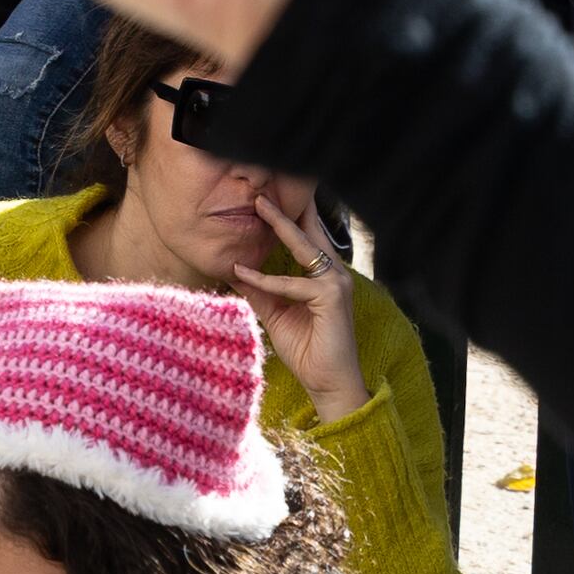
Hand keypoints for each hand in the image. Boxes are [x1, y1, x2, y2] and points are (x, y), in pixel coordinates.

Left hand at [227, 180, 369, 422]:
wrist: (328, 384)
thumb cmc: (307, 351)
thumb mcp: (276, 315)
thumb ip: (261, 292)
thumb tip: (237, 272)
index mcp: (324, 277)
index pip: (307, 240)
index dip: (290, 219)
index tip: (270, 199)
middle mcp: (334, 274)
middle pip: (309, 234)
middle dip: (287, 210)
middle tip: (264, 189)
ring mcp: (336, 283)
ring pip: (303, 248)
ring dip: (280, 225)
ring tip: (259, 205)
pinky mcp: (331, 297)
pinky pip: (292, 284)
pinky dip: (266, 280)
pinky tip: (243, 273)